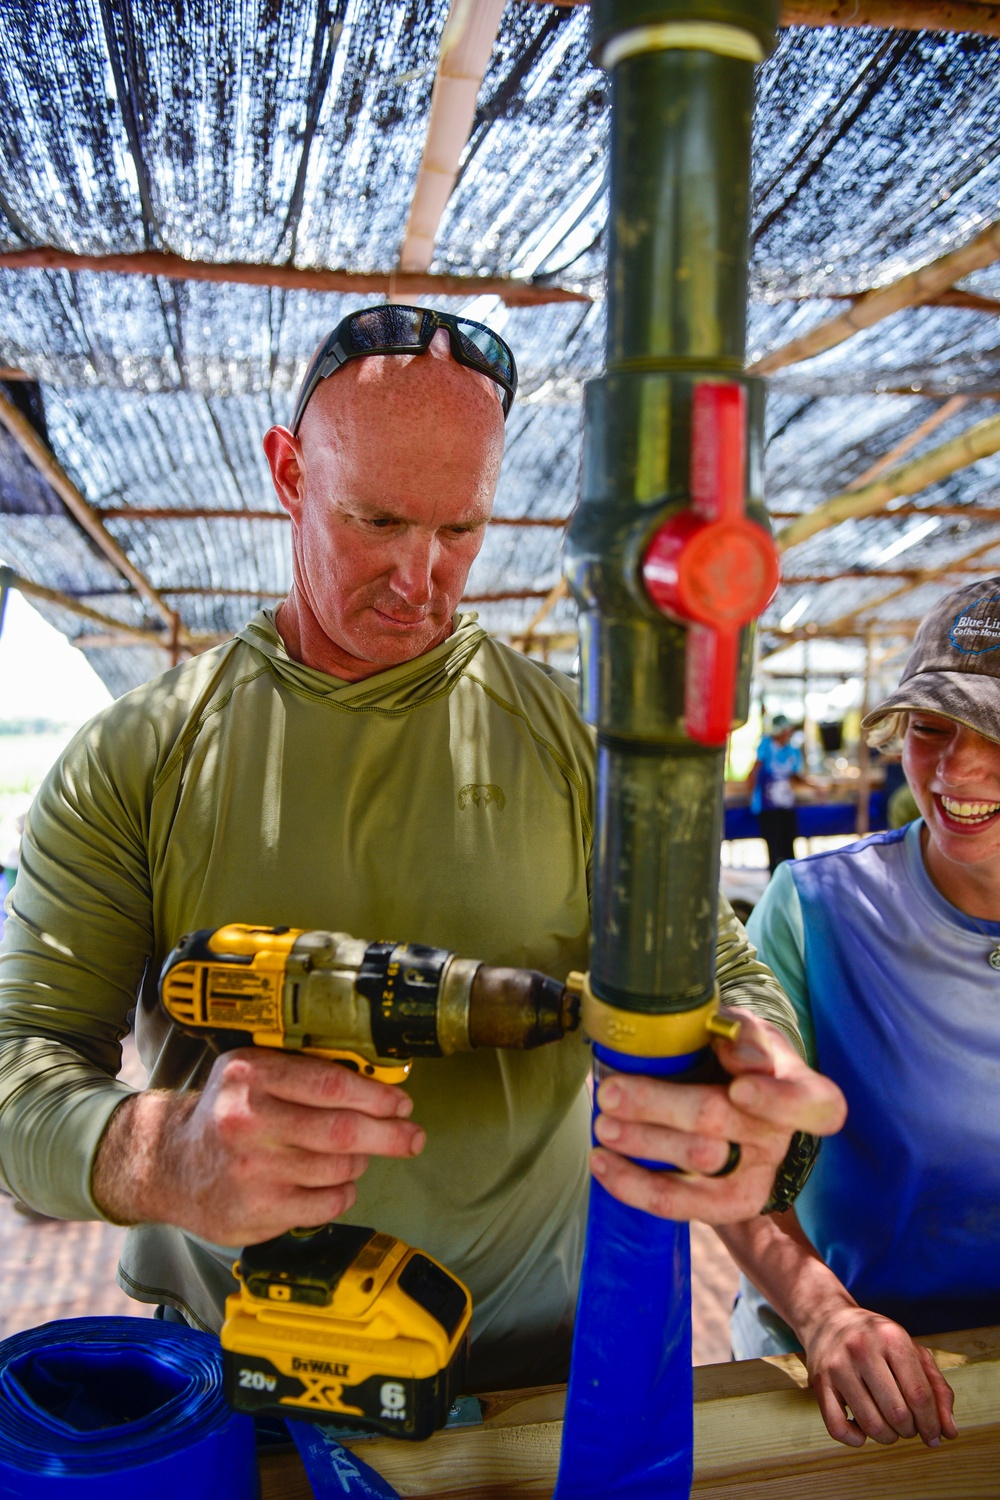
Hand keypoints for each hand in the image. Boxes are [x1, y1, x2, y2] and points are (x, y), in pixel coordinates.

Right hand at [92, 1048, 424, 1244]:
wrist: (169, 1165)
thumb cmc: (225, 1113)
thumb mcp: (251, 1072)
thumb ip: (303, 1070)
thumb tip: (378, 1081)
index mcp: (249, 1076)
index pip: (330, 1085)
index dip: (377, 1096)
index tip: (401, 1103)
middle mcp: (246, 1122)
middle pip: (342, 1131)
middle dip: (389, 1134)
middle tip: (412, 1135)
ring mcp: (251, 1171)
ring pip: (340, 1168)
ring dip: (360, 1162)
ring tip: (356, 1155)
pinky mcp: (257, 1212)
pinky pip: (326, 1203)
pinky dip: (342, 1193)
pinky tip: (333, 1183)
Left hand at [589, 1010, 845, 1221]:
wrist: (737, 1096)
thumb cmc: (740, 1056)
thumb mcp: (746, 1031)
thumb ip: (742, 1034)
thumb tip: (734, 1052)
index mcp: (804, 1093)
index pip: (815, 1106)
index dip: (779, 1101)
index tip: (741, 1088)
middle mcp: (783, 1138)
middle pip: (725, 1121)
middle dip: (662, 1106)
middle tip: (612, 1093)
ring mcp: (756, 1176)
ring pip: (698, 1161)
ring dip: (643, 1142)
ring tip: (603, 1124)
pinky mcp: (727, 1206)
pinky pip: (679, 1202)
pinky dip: (634, 1184)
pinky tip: (603, 1163)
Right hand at [803, 1302, 956, 1448]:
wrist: (828, 1318)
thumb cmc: (877, 1339)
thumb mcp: (912, 1350)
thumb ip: (937, 1388)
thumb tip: (949, 1432)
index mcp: (891, 1337)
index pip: (919, 1394)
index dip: (931, 1423)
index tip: (934, 1437)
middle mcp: (862, 1348)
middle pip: (897, 1413)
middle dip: (910, 1431)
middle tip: (909, 1427)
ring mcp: (837, 1365)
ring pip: (871, 1425)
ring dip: (888, 1437)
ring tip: (890, 1428)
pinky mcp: (819, 1382)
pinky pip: (838, 1428)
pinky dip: (856, 1439)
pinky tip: (862, 1430)